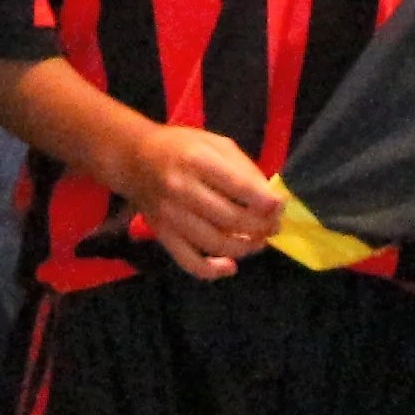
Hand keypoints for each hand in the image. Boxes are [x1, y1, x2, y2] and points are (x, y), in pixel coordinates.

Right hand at [118, 122, 283, 279]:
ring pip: (215, 243)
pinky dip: (212, 270)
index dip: (266, 202)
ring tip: (258, 241)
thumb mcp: (215, 144)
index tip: (280, 206)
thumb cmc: (182, 147)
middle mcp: (182, 189)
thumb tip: (270, 201)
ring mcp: (171, 215)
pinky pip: (189, 261)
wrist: (134, 158)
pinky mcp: (163, 235)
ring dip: (245, 248)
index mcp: (198, 160)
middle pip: (231, 219)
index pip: (240, 187)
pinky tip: (230, 266)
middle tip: (274, 226)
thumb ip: (243, 169)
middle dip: (261, 227)